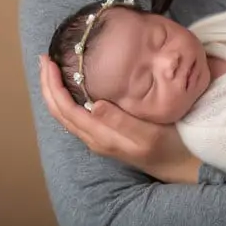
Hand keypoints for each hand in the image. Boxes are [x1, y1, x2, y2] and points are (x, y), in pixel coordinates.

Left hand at [37, 55, 198, 182]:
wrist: (180, 167)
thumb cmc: (170, 148)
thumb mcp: (150, 134)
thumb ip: (121, 121)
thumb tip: (94, 104)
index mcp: (101, 136)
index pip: (65, 109)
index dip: (53, 85)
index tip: (49, 61)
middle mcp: (94, 139)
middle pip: (60, 112)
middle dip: (48, 85)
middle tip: (45, 58)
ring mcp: (99, 139)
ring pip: (66, 115)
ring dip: (55, 91)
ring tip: (52, 69)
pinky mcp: (105, 137)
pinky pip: (77, 116)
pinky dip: (68, 98)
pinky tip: (72, 86)